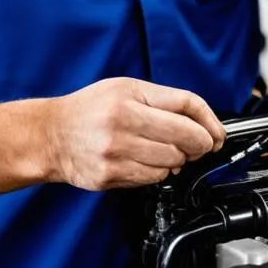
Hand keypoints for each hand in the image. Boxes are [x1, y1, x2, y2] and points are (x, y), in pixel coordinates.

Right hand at [47, 78, 225, 190]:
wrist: (50, 135)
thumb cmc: (88, 109)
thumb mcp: (125, 89)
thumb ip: (161, 101)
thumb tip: (198, 123)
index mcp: (129, 97)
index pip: (186, 105)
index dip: (209, 121)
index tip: (217, 133)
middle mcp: (123, 122)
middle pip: (185, 137)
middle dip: (200, 144)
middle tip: (198, 145)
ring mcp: (116, 151)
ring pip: (172, 162)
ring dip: (178, 160)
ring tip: (165, 151)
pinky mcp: (110, 175)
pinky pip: (153, 178)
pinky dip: (158, 172)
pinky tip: (147, 162)